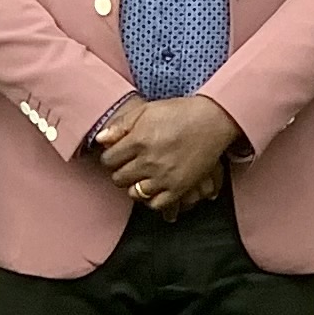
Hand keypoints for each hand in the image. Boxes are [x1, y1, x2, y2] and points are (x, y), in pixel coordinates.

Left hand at [95, 95, 239, 215]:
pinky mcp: (179, 187)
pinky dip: (152, 198)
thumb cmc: (179, 112)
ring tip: (142, 175)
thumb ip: (121, 125)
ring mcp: (164, 176)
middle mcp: (149, 161)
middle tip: (130, 164)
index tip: (118, 155)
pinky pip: (156, 204)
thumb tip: (100, 140)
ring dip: (135, 185)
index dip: (110, 157)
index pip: (108, 160)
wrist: (212, 120)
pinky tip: (154, 187)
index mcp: (138, 140)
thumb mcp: (146, 110)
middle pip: (118, 178)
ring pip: (134, 193)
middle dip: (121, 171)